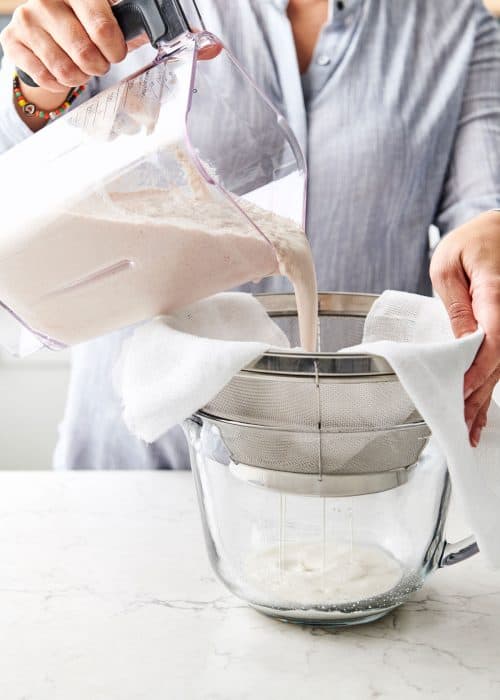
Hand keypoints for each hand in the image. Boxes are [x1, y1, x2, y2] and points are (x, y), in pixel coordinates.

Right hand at [0, 0, 141, 92]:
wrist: (41, 32)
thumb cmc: (80, 25)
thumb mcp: (103, 18)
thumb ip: (125, 25)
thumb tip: (149, 33)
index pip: (102, 29)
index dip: (115, 51)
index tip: (115, 53)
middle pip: (85, 53)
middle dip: (98, 67)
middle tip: (98, 65)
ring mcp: (27, 19)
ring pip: (65, 69)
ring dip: (79, 78)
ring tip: (81, 70)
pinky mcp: (12, 40)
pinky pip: (45, 77)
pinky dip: (58, 83)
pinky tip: (61, 73)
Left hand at [430, 210, 499, 446]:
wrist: (498, 228)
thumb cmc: (473, 241)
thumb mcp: (448, 265)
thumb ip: (457, 304)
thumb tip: (462, 341)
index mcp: (497, 291)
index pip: (493, 337)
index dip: (479, 367)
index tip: (463, 389)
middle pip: (499, 360)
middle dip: (478, 393)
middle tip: (461, 423)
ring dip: (484, 396)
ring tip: (470, 426)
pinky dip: (490, 381)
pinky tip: (482, 406)